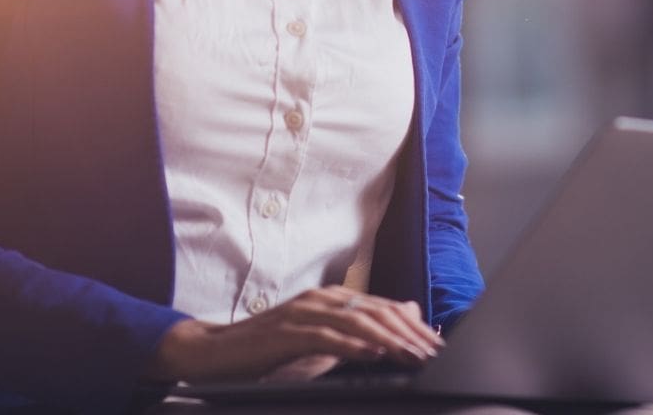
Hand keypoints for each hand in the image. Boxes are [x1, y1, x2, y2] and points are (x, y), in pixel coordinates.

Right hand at [144, 286, 444, 382]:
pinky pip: (326, 337)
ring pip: (357, 321)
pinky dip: (353, 345)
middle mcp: (322, 298)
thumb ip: (359, 327)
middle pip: (377, 311)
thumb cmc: (269, 348)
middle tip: (433, 353)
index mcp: (332, 298)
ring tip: (412, 355)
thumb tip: (405, 314)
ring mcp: (304, 312)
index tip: (436, 345)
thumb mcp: (320, 337)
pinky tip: (372, 354)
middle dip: (409, 333)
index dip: (413, 326)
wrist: (216, 352)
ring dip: (389, 340)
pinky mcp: (287, 332)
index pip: (384, 307)